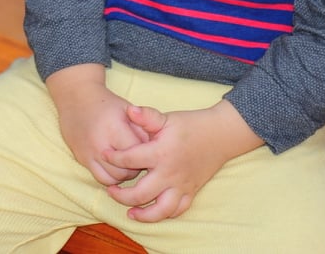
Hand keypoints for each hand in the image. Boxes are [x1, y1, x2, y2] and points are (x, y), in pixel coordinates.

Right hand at [49, 68, 153, 186]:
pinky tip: (117, 168)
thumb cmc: (107, 105)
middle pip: (128, 168)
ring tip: (130, 163)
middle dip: (139, 166)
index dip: (148, 153)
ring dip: (126, 174)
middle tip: (143, 159)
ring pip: (116, 177)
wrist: (76, 100)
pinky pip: (102, 178)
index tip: (152, 150)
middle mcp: (100, 144)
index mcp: (114, 128)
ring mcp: (90, 154)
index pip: (138, 152)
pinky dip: (112, 178)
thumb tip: (156, 148)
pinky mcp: (83, 160)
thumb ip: (143, 129)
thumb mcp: (127, 110)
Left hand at [101, 104, 250, 222]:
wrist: (220, 135)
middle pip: (141, 194)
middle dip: (121, 195)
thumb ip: (147, 116)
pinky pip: (178, 210)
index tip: (104, 155)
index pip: (130, 159)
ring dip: (143, 215)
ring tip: (129, 213)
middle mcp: (170, 173)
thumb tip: (129, 110)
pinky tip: (152, 212)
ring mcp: (181, 185)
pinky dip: (164, 214)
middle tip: (111, 190)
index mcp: (161, 153)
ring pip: (161, 210)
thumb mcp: (166, 118)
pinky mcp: (191, 192)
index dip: (113, 158)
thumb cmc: (190, 125)